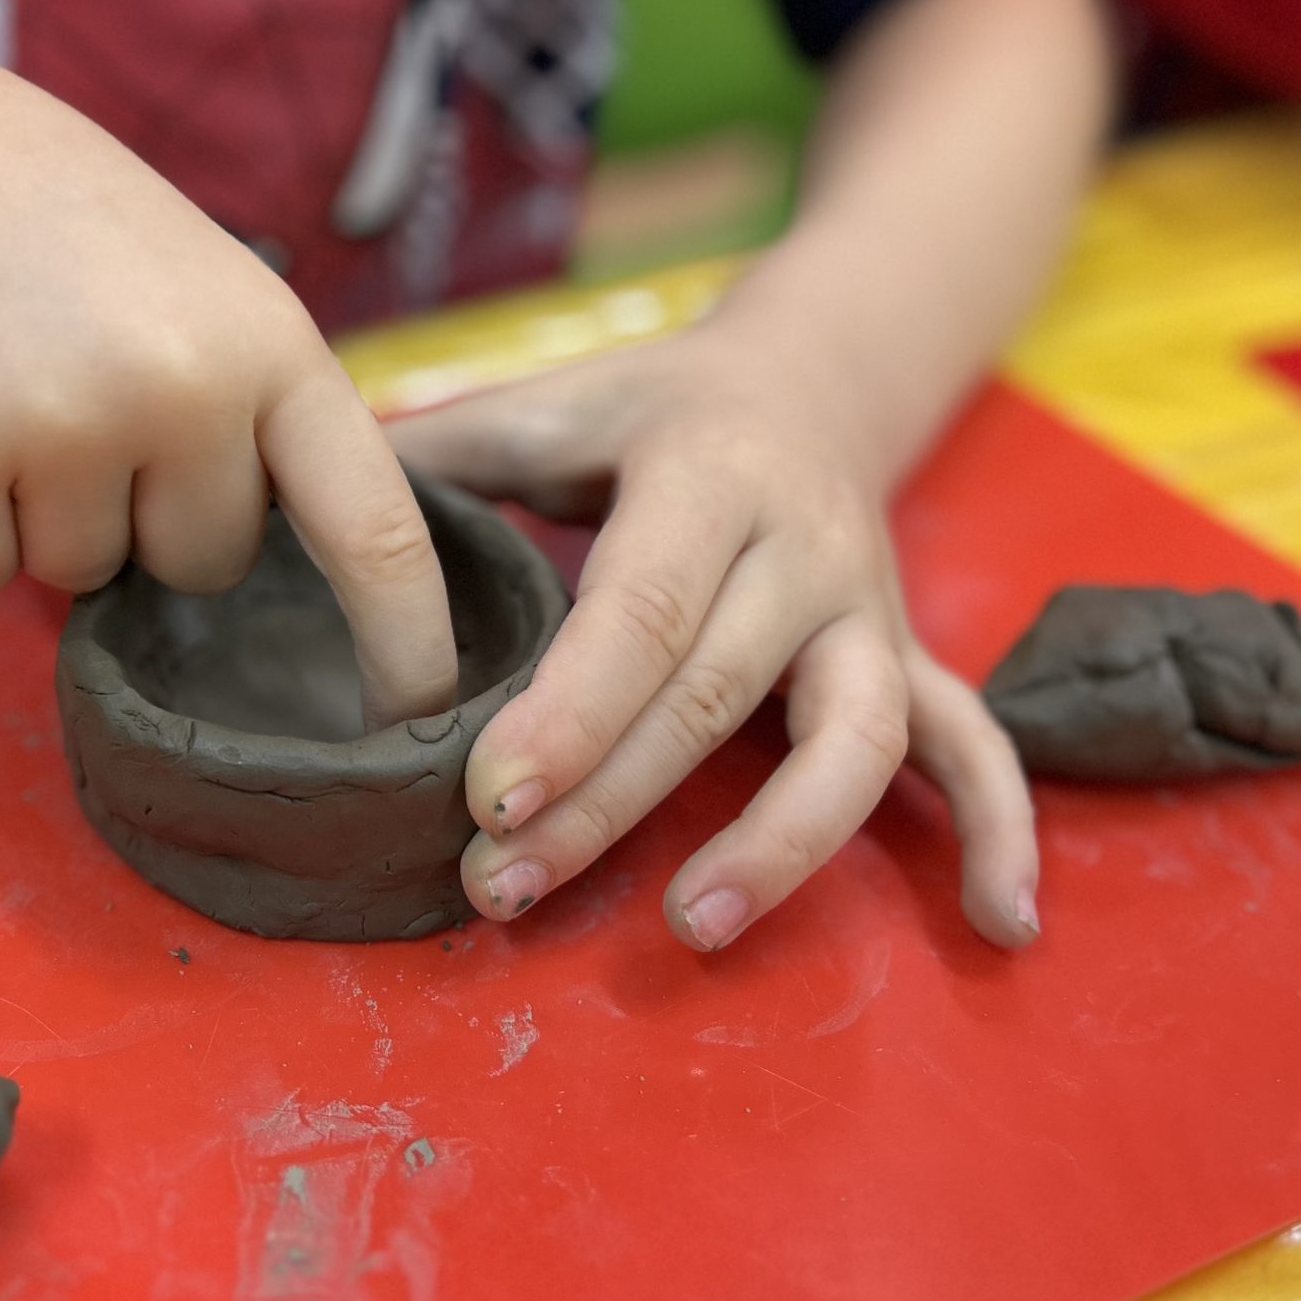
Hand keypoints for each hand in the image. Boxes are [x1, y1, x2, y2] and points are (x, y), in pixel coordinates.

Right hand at [0, 34, 457, 726]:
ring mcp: (60, 426)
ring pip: (80, 576)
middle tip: (81, 389)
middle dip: (144, 510)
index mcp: (270, 343)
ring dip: (37, 510)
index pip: (373, 527)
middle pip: (203, 563)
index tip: (420, 717)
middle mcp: (181, 387)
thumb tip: (305, 570)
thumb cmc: (50, 224)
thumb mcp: (201, 287)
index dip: (404, 639)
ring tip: (1, 381)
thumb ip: (257, 412)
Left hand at [386, 318, 1039, 950]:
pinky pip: (973, 746)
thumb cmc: (653, 409)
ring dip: (781, 842)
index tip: (489, 798)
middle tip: (503, 887)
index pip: (642, 609)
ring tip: (692, 926)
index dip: (571, 712)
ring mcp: (870, 614)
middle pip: (716, 693)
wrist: (816, 373)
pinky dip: (997, 830)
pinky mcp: (910, 660)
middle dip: (611, 802)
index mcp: (709, 476)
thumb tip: (302, 489)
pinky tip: (995, 922)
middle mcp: (805, 548)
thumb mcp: (555, 401)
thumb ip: (443, 449)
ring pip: (854, 738)